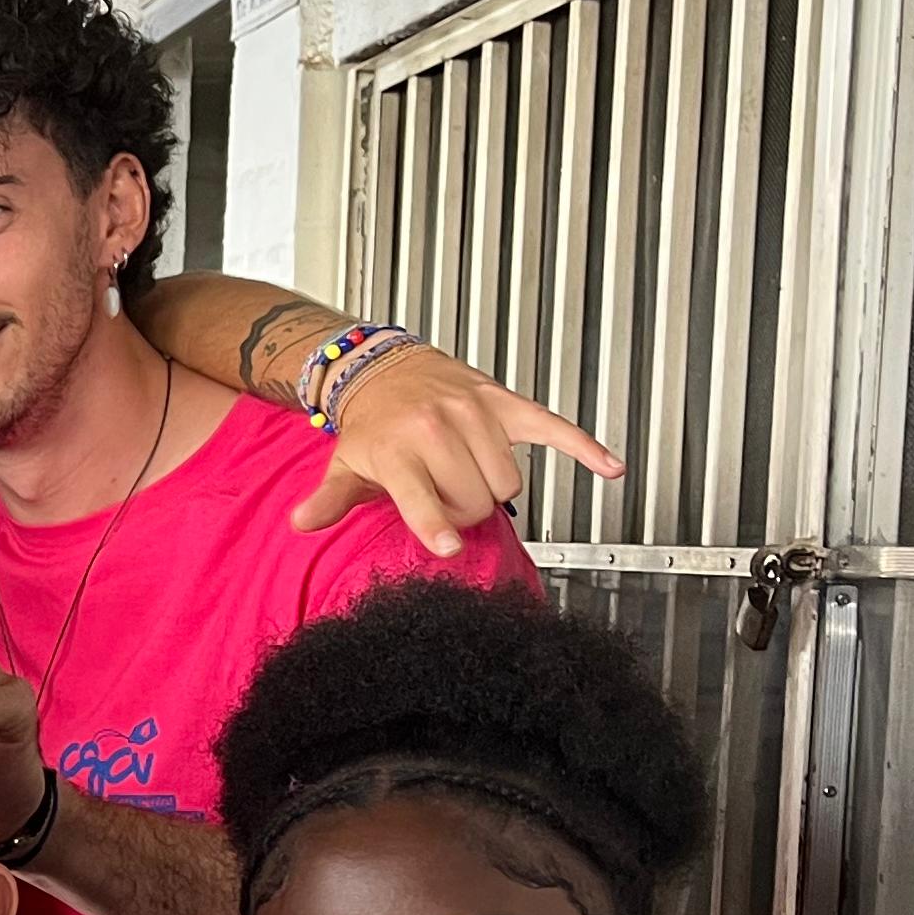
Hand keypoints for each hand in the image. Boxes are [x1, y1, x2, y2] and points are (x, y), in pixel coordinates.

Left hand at [289, 342, 620, 556]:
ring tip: (465, 480)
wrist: (384, 368)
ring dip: (492, 490)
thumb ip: (328, 499)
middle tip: (447, 502)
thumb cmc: (371, 427)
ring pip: (507, 480)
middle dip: (466, 512)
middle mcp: (437, 427)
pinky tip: (611, 468)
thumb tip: (302, 522)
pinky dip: (584, 448)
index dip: (434, 523)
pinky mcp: (504, 402)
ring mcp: (475, 413)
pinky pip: (554, 427)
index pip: (420, 493)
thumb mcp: (344, 465)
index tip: (446, 546)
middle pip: (475, 498)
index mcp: (398, 448)